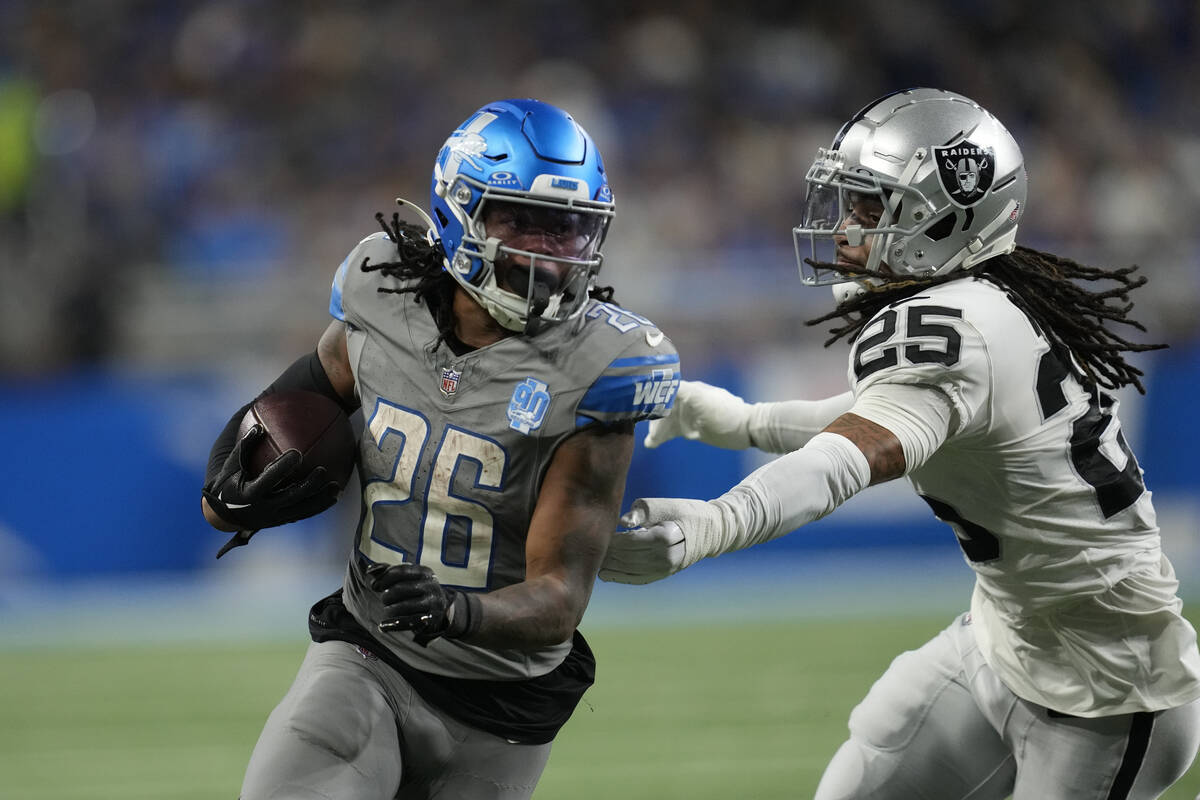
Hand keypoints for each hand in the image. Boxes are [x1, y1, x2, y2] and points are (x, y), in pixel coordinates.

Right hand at [202, 424, 340, 533]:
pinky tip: (334, 495)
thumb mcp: (231, 465)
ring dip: (321, 499)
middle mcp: (263, 508)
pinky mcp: (282, 521)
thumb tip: (260, 426)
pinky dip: (319, 506)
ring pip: (302, 510)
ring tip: (337, 485)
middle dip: (308, 485)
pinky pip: (304, 514)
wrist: (225, 515)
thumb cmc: (230, 482)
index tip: (297, 453)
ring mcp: (274, 518)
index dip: (282, 467)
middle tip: (322, 469)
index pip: (268, 479)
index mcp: (249, 494)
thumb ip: (245, 446)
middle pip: (291, 497)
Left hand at [367, 563, 474, 644]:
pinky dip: (393, 625)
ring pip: (403, 606)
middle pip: (399, 589)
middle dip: (386, 596)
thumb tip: (370, 570)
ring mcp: (433, 603)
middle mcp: (431, 585)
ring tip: (387, 611)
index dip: (384, 578)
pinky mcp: (431, 619)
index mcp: (424, 572)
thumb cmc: (416, 590)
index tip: (374, 586)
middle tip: (385, 600)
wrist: (439, 608)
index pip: (400, 571)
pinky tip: (382, 627)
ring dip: (389, 610)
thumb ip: (387, 572)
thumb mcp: (406, 578)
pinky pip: (408, 622)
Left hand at [598, 497, 722, 583]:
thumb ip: (638, 513)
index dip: (611, 540)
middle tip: (588, 548)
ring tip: (592, 562)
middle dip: (607, 554)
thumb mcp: (661, 504)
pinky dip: (621, 577)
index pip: (629, 541)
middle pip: (627, 557)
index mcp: (664, 537)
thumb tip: (620, 523)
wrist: (711, 530)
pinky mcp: (664, 574)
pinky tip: (606, 575)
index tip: (596, 535)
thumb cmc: (682, 511)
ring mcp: (665, 569)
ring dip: (610, 567)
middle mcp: (665, 557)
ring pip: (630, 571)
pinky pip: (638, 579)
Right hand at [643, 381, 752, 449]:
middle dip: (651, 417)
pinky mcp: (693, 428)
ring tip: (649, 442)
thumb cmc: (727, 414)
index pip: (662, 390)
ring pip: (665, 419)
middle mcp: (686, 401)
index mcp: (689, 391)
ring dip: (656, 429)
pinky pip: (673, 429)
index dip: (650, 395)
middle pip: (661, 406)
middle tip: (644, 430)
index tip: (636, 403)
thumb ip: (685, 391)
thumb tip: (664, 382)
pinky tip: (654, 443)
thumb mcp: (704, 401)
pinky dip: (663, 435)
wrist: (748, 429)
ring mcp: (689, 414)